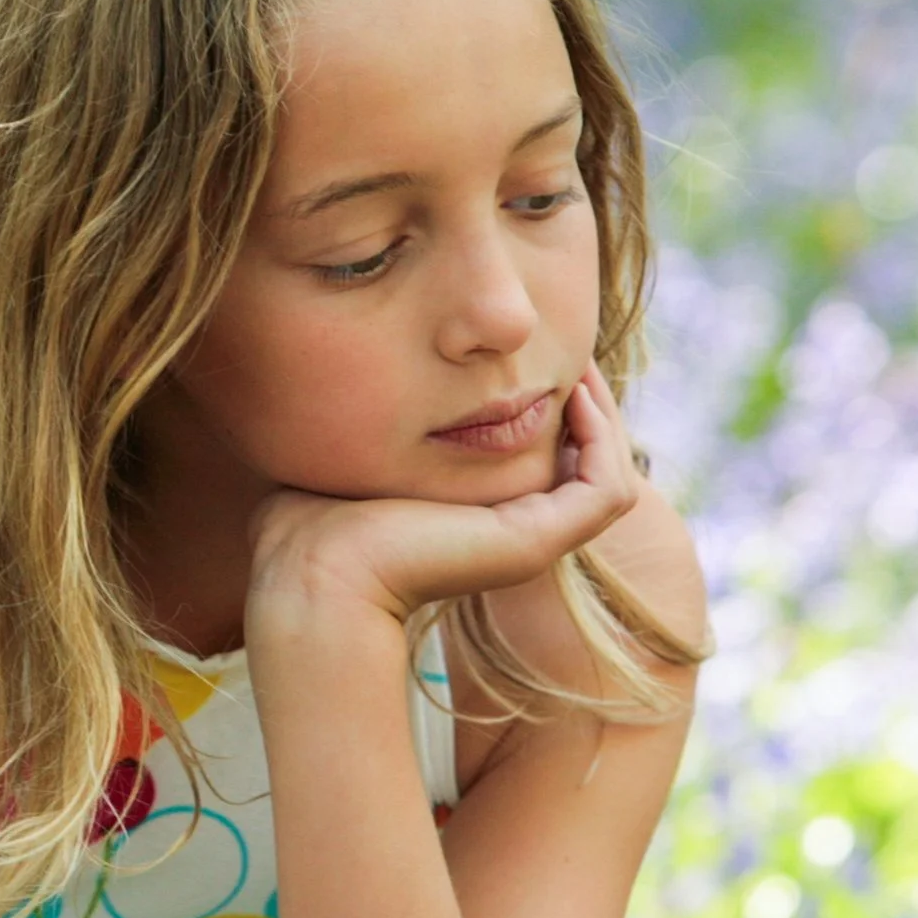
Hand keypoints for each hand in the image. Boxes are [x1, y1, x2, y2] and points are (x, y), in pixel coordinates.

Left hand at [246, 361, 641, 625]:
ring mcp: (530, 543)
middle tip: (570, 349)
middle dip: (585, 403)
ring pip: (606, 475)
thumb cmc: (311, 518)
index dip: (550, 407)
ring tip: (578, 364)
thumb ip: (383, 425)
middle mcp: (513, 535)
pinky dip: (602, 439)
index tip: (533, 358)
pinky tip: (574, 391)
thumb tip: (361, 379)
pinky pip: (605, 489)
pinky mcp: (535, 543)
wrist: (312, 568)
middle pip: (583, 464)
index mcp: (478, 521)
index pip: (543, 461)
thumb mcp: (361, 453)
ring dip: (602, 415)